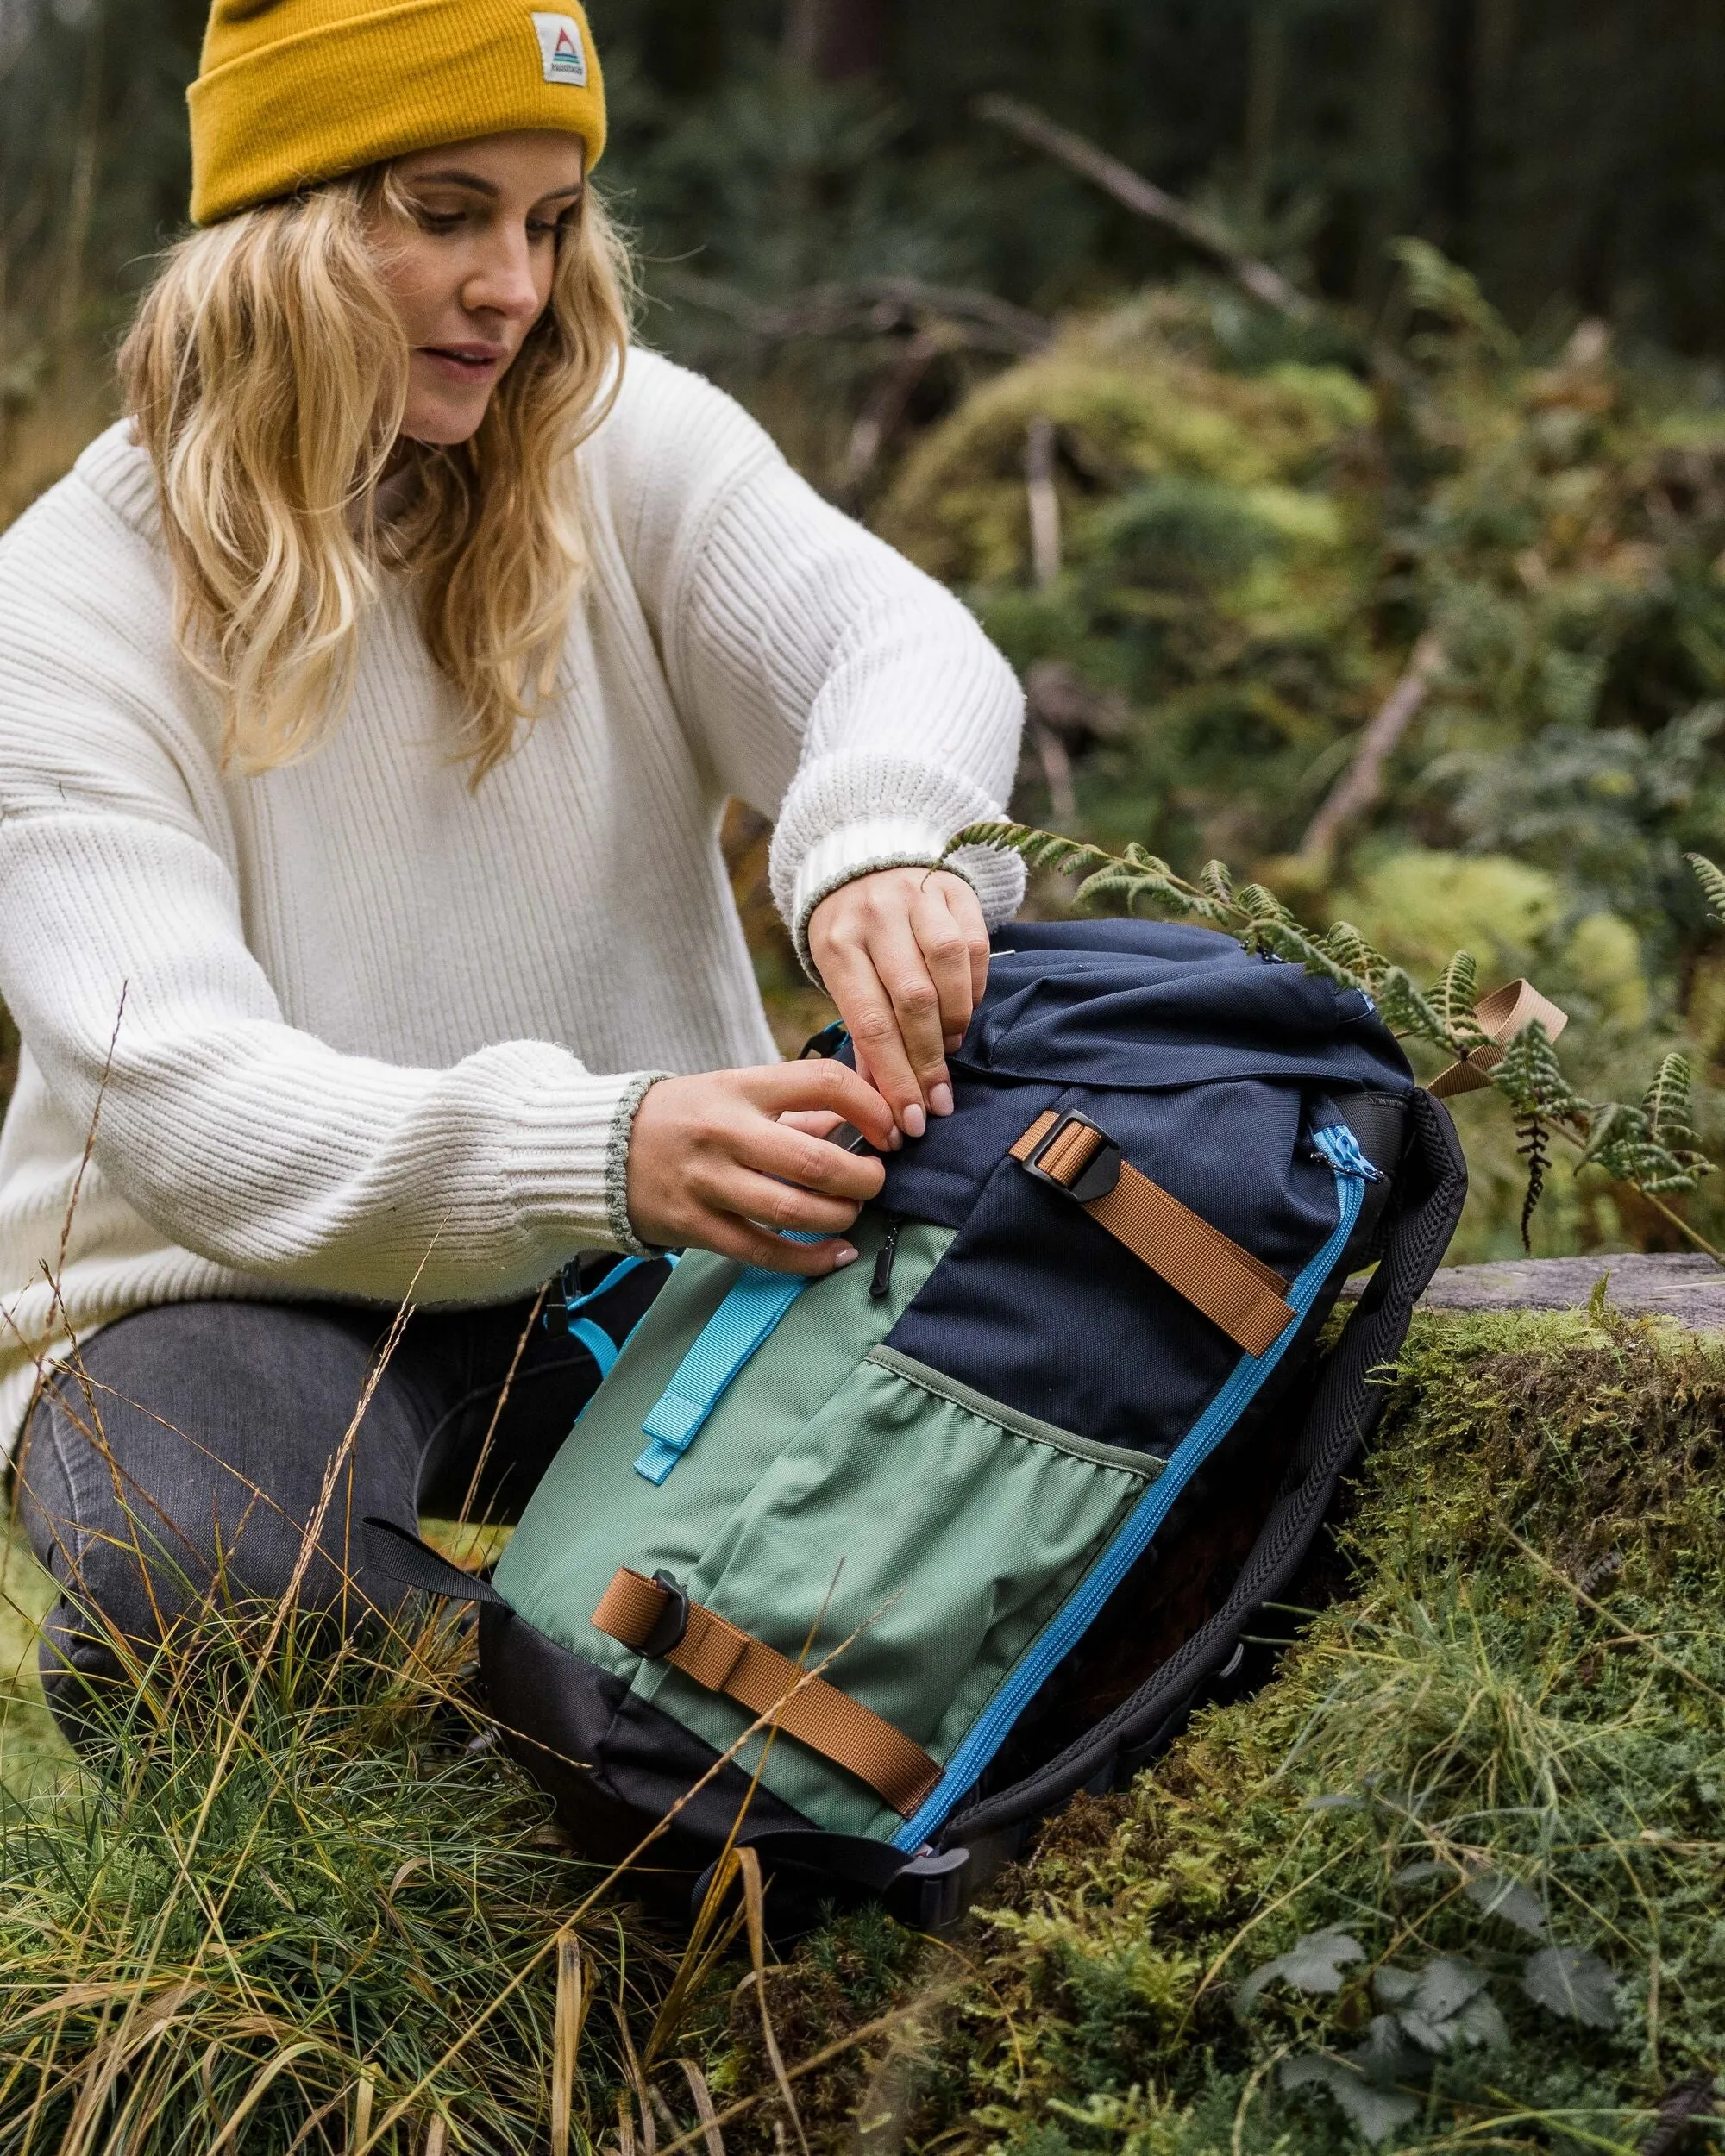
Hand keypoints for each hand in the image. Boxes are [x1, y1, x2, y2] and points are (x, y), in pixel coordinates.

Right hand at [627, 1061, 894, 1274]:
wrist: (599, 1150)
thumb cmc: (685, 1117)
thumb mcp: (734, 1093)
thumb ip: (798, 1111)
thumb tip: (867, 1126)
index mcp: (740, 1087)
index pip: (823, 1083)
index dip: (871, 1107)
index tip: (890, 1129)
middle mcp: (724, 1133)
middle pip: (815, 1161)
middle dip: (863, 1177)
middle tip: (875, 1180)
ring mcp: (707, 1183)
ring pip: (793, 1211)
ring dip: (840, 1217)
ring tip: (851, 1212)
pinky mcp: (696, 1227)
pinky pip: (765, 1252)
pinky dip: (810, 1259)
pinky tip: (838, 1255)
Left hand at [807, 866, 989, 1136]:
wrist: (862, 860)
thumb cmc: (851, 935)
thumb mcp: (840, 976)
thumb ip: (862, 1034)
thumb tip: (883, 1100)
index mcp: (838, 947)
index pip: (871, 1024)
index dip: (896, 1078)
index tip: (912, 1119)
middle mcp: (875, 918)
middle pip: (913, 1001)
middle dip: (929, 1061)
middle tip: (939, 1101)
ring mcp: (916, 897)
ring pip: (948, 967)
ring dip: (955, 1020)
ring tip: (951, 1047)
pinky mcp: (952, 888)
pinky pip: (974, 944)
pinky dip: (974, 986)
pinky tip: (965, 1008)